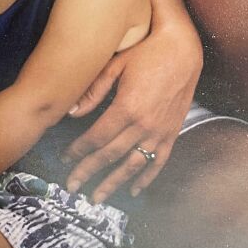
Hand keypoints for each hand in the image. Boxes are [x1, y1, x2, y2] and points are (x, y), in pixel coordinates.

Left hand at [64, 25, 201, 201]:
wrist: (182, 49)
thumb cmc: (145, 53)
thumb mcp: (115, 65)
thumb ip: (93, 91)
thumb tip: (71, 112)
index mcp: (127, 107)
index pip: (96, 137)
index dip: (78, 150)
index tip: (64, 158)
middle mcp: (144, 124)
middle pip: (110, 156)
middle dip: (88, 172)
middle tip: (71, 186)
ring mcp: (160, 131)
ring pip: (132, 165)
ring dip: (113, 183)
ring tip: (97, 198)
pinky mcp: (172, 133)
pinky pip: (158, 162)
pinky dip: (145, 178)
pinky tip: (133, 190)